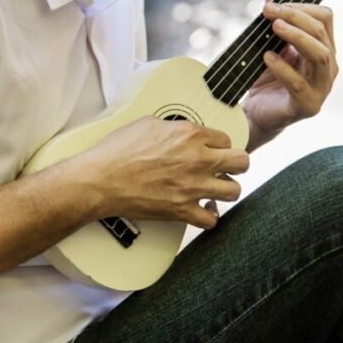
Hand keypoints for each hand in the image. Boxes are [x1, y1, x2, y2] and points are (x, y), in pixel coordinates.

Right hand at [75, 116, 248, 228]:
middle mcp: (197, 159)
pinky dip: (208, 216)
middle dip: (236, 164)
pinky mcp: (182, 210)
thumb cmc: (117, 151)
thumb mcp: (147, 124)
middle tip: (227, 168)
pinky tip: (202, 210)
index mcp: (189, 134)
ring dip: (226, 190)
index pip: (226, 139)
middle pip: (242, 162)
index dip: (220, 145)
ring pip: (234, 191)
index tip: (214, 150)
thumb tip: (181, 131)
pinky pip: (211, 219)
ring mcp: (192, 186)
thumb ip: (173, 127)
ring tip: (216, 189)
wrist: (100, 179)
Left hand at [244, 0, 338, 140]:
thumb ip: (275, 22)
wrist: (257, 113)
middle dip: (295, 17)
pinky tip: (267, 57)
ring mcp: (321, 88)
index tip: (274, 1)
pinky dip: (283, 68)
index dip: (301, 6)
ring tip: (275, 27)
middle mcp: (328, 66)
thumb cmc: (267, 77)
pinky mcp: (308, 105)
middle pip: (321, 33)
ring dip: (297, 37)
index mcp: (324, 48)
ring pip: (320, 56)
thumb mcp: (270, 45)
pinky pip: (299, 84)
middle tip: (269, 11)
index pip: (325, 18)